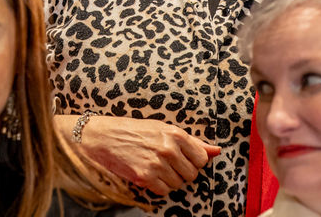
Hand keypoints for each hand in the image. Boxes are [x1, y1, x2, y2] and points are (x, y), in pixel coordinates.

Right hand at [71, 115, 219, 195]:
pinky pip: (164, 191)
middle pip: (192, 174)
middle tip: (166, 164)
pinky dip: (158, 187)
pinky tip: (148, 174)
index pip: (201, 158)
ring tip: (155, 167)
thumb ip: (192, 142)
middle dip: (181, 172)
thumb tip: (216, 151)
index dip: (193, 162)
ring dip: (169, 180)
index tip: (182, 159)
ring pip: (178, 184)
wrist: (104, 135)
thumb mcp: (164, 129)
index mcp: (176, 133)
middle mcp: (169, 148)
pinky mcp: (145, 176)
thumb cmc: (134, 130)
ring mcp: (157, 163)